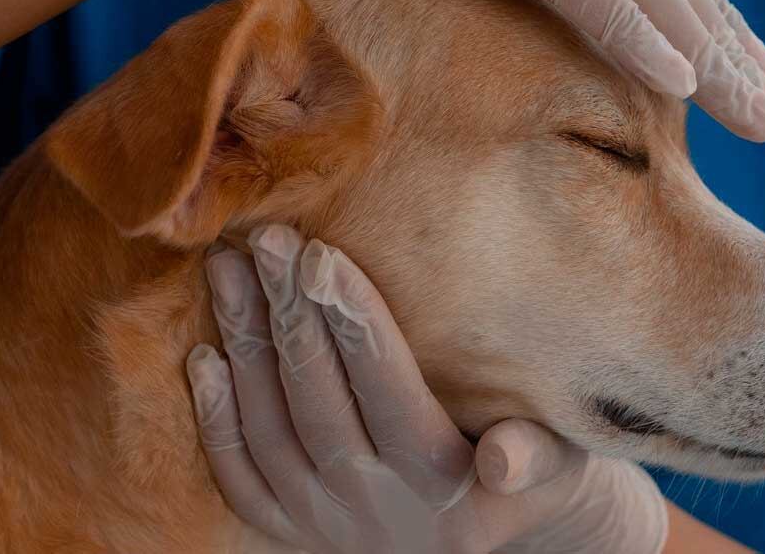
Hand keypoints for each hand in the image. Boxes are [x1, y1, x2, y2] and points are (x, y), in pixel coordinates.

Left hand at [185, 224, 667, 552]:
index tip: (321, 256)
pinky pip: (242, 479)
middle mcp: (377, 513)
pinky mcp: (292, 533)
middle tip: (266, 240)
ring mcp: (327, 526)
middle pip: (320, 405)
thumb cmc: (536, 469)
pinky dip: (218, 421)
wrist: (489, 533)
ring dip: (245, 346)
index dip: (354, 325)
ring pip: (272, 433)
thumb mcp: (560, 465)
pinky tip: (204, 356)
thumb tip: (504, 458)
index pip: (392, 395)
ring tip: (228, 270)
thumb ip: (537, 457)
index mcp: (445, 490)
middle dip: (291, 315)